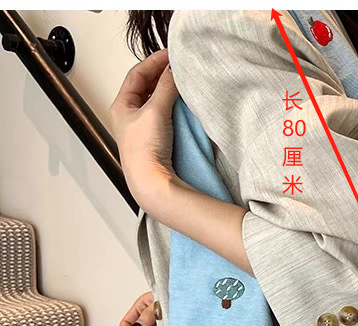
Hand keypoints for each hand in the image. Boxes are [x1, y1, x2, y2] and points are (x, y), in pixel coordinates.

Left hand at [110, 49, 179, 211]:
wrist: (151, 183)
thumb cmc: (144, 151)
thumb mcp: (155, 111)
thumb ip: (166, 87)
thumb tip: (173, 70)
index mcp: (121, 105)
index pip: (137, 74)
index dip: (154, 62)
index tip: (171, 55)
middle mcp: (129, 116)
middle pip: (146, 87)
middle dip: (161, 76)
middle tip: (178, 69)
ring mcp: (142, 129)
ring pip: (155, 102)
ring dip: (168, 93)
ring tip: (181, 86)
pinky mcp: (155, 142)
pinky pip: (164, 117)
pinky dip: (173, 109)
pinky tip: (182, 109)